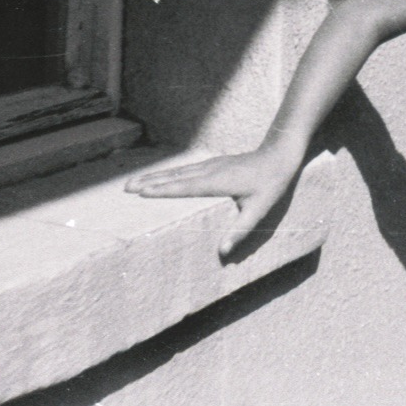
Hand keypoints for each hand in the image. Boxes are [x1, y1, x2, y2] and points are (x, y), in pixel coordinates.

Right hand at [125, 145, 301, 257]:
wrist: (280, 154)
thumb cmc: (271, 182)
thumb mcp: (259, 209)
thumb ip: (240, 229)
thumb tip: (223, 252)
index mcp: (217, 182)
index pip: (185, 187)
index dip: (163, 190)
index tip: (141, 193)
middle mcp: (210, 171)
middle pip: (174, 177)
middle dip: (149, 182)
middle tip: (125, 188)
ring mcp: (211, 165)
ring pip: (178, 171)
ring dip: (155, 176)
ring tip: (133, 182)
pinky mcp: (214, 163)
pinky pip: (185, 169)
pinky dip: (168, 173)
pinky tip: (160, 176)